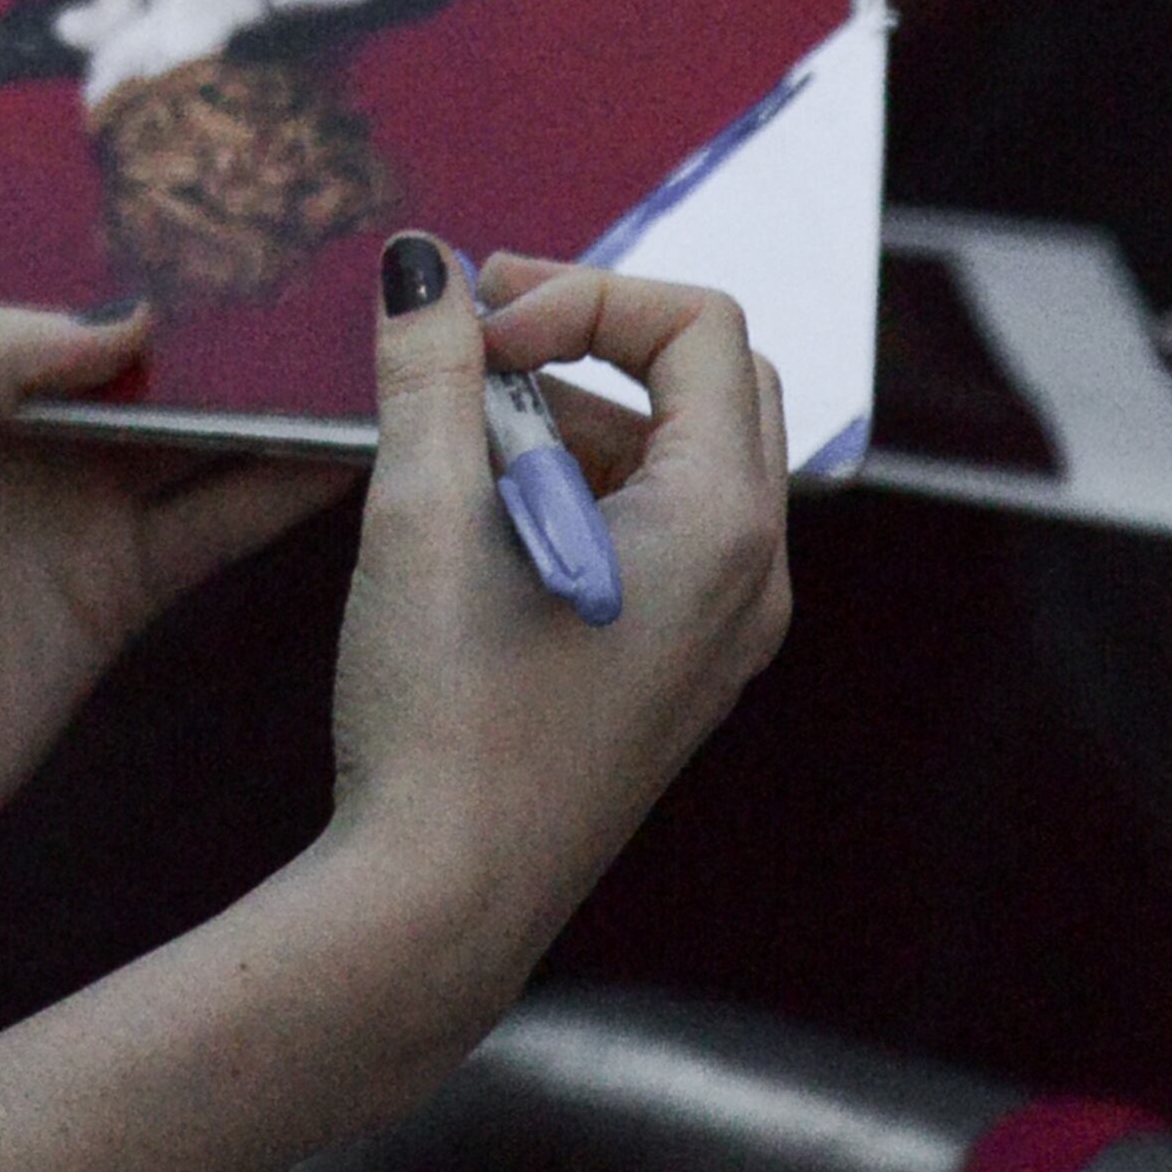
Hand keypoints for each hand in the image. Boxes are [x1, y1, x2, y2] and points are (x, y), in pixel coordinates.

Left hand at [0, 304, 346, 942]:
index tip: (244, 234)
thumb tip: (127, 318)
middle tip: (333, 278)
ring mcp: (77, 521)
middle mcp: (28, 445)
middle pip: (153, 372)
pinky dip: (280, 490)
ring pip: (201, 443)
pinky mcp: (116, 597)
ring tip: (367, 348)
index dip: (156, 278)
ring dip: (272, 406)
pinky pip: (215, 525)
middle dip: (229, 333)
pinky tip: (350, 450)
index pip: (80, 312)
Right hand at [324, 244, 789, 1037]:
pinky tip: (478, 509)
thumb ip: (428, 368)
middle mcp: (750, 579)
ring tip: (457, 428)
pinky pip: (659, 533)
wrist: (441, 902)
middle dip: (596, 335)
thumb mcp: (423, 511)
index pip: (698, 326)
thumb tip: (420, 268)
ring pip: (683, 458)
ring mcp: (719, 637)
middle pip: (713, 382)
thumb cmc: (447, 713)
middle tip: (481, 336)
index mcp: (723, 526)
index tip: (477, 327)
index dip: (584, 293)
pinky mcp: (671, 676)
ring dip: (579, 410)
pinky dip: (580, 484)